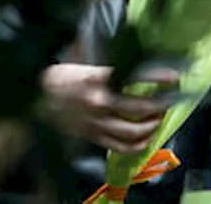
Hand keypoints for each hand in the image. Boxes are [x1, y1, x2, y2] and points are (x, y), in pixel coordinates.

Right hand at [41, 63, 178, 153]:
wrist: (36, 96)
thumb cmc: (64, 77)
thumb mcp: (89, 66)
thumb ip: (113, 69)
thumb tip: (141, 64)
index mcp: (99, 78)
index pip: (137, 76)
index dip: (159, 78)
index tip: (174, 77)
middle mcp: (100, 102)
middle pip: (141, 107)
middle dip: (161, 104)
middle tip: (169, 99)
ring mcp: (96, 122)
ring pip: (134, 130)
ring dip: (152, 125)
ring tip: (159, 118)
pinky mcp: (92, 136)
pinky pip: (120, 146)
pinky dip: (138, 144)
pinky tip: (146, 138)